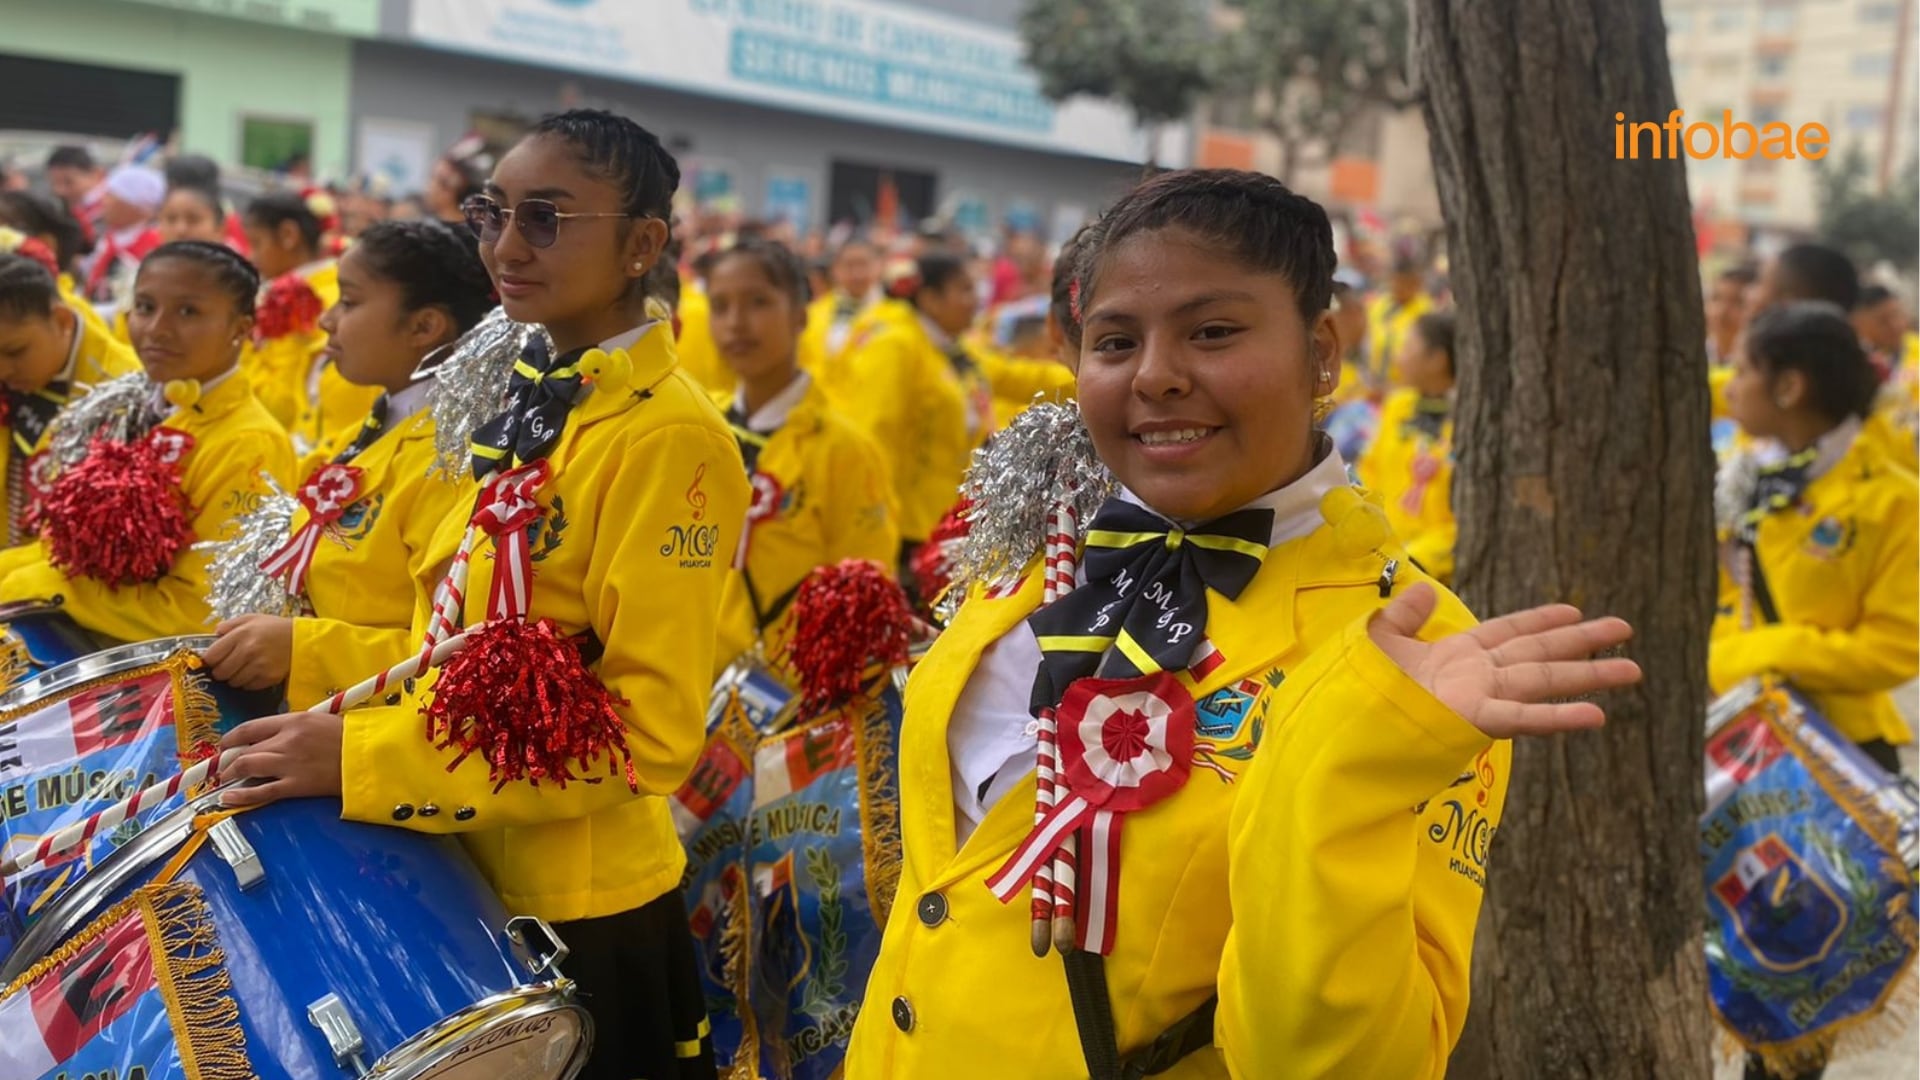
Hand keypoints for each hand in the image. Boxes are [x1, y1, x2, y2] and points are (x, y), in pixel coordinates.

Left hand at [202, 615, 294, 689]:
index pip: (211, 656)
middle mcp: (248, 651)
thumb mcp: (251, 619)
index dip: (210, 660)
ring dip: (235, 677)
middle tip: (228, 666)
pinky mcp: (268, 678)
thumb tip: (214, 635)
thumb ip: (229, 625)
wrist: (302, 639)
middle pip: (220, 672)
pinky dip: (248, 682)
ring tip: (244, 668)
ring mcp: (259, 666)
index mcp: (240, 635)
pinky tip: (255, 672)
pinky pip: (248, 687)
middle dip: (221, 671)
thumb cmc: (274, 628)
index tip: (213, 660)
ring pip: (233, 682)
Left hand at [216, 711, 343, 807]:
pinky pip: (261, 791)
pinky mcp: (296, 785)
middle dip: (228, 761)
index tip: (225, 746)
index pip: (250, 728)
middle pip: (244, 750)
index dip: (231, 739)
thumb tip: (271, 739)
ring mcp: (289, 763)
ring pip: (247, 767)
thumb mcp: (319, 721)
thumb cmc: (350, 737)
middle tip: (224, 768)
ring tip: (226, 781)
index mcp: (293, 721)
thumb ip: (293, 728)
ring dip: (231, 774)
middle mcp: (286, 740)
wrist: (370, 756)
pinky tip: (228, 797)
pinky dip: (241, 795)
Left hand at [1368, 582, 1642, 737]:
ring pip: (1545, 680)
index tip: (1574, 611)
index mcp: (1457, 654)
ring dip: (1588, 676)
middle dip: (1581, 643)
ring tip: (1633, 669)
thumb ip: (1403, 616)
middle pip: (1540, 652)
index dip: (1540, 619)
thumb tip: (1426, 591)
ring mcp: (1481, 696)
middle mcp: (1478, 674)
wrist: (1346, 722)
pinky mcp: (1475, 719)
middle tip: (1625, 630)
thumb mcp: (1378, 640)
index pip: (1508, 631)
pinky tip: (1596, 716)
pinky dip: (1559, 717)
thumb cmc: (1359, 688)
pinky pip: (1523, 717)